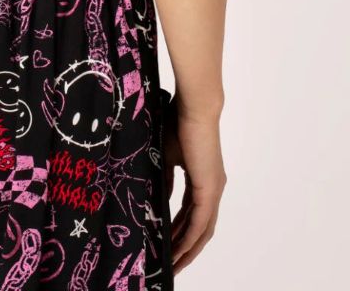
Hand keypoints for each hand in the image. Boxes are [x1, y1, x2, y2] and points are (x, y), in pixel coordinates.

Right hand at [162, 94, 226, 275]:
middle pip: (200, 229)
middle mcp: (212, 189)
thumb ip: (165, 179)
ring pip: (202, 230)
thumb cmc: (178, 122)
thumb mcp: (166, 156)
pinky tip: (177, 251)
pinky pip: (200, 223)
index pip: (192, 213)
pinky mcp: (209, 190)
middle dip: (186, 248)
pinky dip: (189, 239)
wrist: (193, 108)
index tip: (167, 245)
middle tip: (170, 265)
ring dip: (188, 249)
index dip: (180, 231)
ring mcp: (213, 190)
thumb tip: (159, 200)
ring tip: (172, 265)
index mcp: (203, 179)